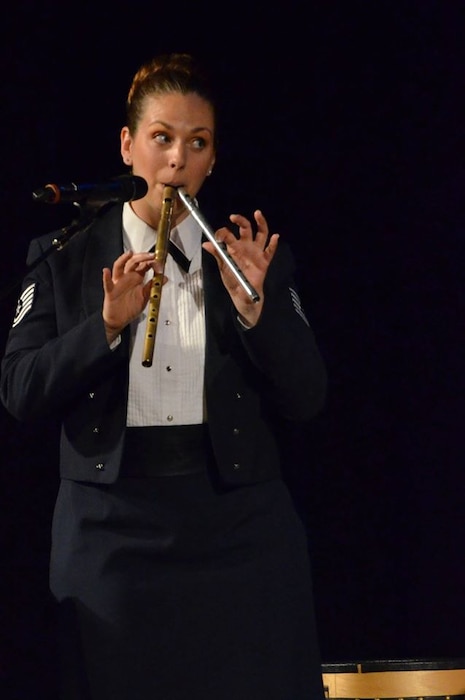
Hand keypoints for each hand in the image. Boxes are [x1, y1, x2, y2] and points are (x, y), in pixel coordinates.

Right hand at [102, 251, 163, 343]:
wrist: (120, 320)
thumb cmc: (131, 308)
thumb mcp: (145, 297)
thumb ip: (152, 287)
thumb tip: (164, 278)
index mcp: (137, 278)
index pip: (144, 265)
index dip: (152, 262)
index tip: (160, 264)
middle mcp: (127, 277)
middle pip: (133, 262)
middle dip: (142, 257)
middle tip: (151, 255)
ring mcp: (118, 283)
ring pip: (119, 267)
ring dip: (123, 259)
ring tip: (129, 254)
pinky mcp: (110, 291)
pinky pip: (107, 283)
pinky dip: (106, 277)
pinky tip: (106, 271)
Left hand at [203, 210, 278, 326]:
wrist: (242, 296)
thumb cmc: (232, 281)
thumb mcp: (223, 268)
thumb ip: (217, 255)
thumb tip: (206, 244)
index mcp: (234, 248)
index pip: (229, 235)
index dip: (223, 233)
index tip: (219, 235)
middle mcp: (246, 247)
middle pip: (246, 228)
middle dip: (240, 220)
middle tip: (233, 217)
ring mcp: (256, 253)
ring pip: (261, 234)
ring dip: (260, 223)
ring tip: (257, 214)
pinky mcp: (264, 261)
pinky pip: (270, 251)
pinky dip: (273, 244)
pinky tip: (275, 237)